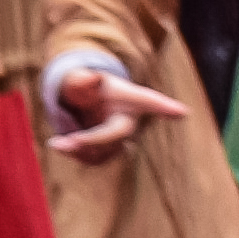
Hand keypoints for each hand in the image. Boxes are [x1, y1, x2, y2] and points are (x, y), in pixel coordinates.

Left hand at [42, 51, 190, 165]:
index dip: (165, 108)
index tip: (182, 111)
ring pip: (106, 152)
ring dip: (82, 151)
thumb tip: (90, 77)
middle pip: (117, 135)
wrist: (83, 105)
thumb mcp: (82, 80)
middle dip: (94, 140)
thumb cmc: (89, 88)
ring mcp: (121, 140)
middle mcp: (130, 122)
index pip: (150, 102)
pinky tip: (61, 147)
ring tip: (56, 144)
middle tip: (68, 141)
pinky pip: (96, 160)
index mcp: (131, 100)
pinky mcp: (109, 152)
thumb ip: (82, 80)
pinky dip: (78, 156)